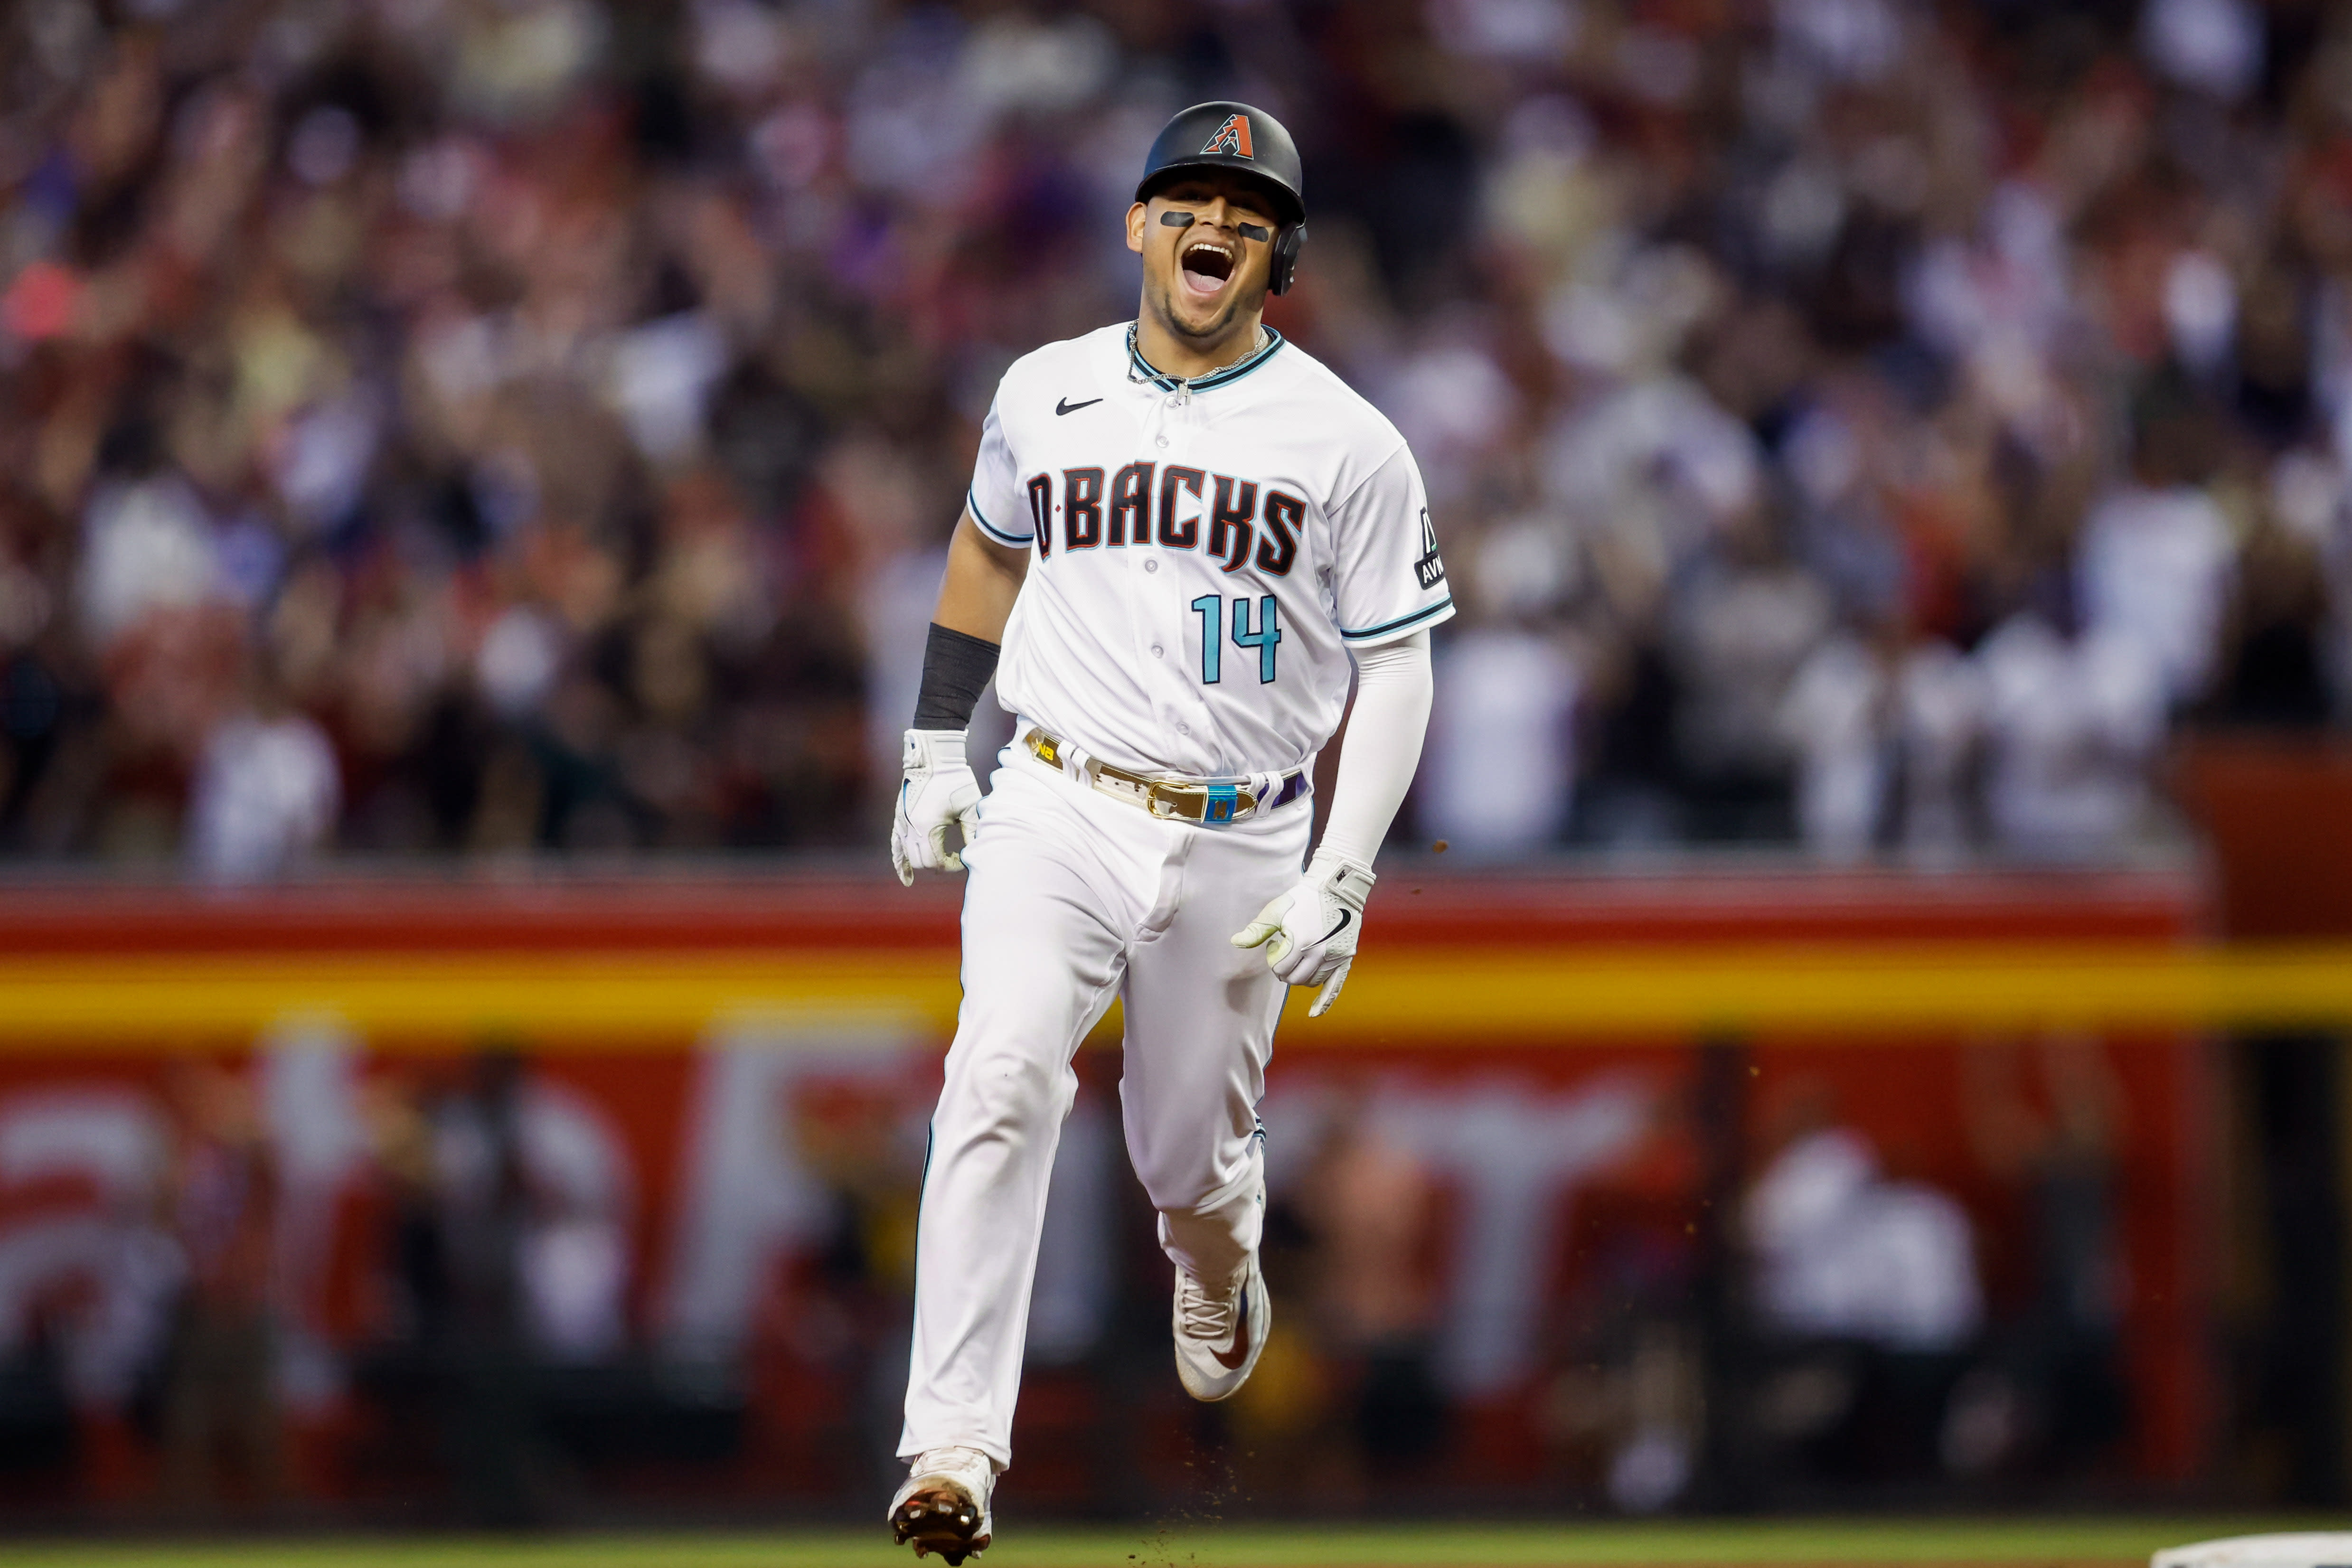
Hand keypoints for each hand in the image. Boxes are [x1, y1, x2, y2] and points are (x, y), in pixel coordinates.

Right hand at [891, 730, 981, 885]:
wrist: (934, 758)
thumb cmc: (955, 780)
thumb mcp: (970, 807)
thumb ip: (973, 832)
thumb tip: (975, 854)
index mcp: (927, 826)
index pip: (936, 861)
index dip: (951, 865)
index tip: (963, 856)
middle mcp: (910, 828)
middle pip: (921, 862)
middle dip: (939, 865)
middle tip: (954, 858)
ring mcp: (901, 823)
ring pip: (908, 857)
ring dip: (923, 863)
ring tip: (938, 867)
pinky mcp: (898, 819)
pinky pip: (895, 847)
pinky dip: (900, 863)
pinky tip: (907, 878)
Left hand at [1231, 851, 1374, 1016]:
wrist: (1337, 888)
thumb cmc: (1303, 898)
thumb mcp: (1276, 910)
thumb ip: (1257, 929)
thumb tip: (1235, 942)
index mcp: (1300, 943)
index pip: (1280, 969)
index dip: (1274, 959)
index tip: (1276, 943)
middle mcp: (1319, 954)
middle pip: (1294, 979)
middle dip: (1285, 971)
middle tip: (1284, 954)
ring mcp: (1334, 957)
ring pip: (1311, 982)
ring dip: (1300, 976)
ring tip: (1299, 958)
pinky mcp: (1345, 958)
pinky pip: (1335, 987)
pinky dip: (1324, 1002)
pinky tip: (1313, 1013)